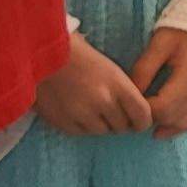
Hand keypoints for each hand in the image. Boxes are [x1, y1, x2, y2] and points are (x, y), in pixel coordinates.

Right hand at [35, 35, 153, 135]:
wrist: (44, 53)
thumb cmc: (81, 57)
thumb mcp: (111, 69)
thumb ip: (126, 92)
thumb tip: (139, 114)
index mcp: (118, 85)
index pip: (143, 115)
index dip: (143, 121)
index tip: (139, 120)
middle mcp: (103, 102)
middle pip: (123, 127)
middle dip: (121, 121)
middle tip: (112, 110)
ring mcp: (82, 114)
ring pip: (103, 132)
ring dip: (102, 124)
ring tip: (93, 107)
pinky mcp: (64, 123)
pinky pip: (83, 133)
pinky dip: (83, 126)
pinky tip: (78, 110)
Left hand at [131, 28, 186, 136]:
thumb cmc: (181, 31)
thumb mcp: (158, 44)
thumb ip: (143, 70)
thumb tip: (130, 96)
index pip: (164, 107)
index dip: (145, 110)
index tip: (132, 102)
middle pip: (174, 118)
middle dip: (152, 118)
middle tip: (135, 111)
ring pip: (185, 122)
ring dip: (164, 124)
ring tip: (146, 119)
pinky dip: (178, 126)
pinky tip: (162, 129)